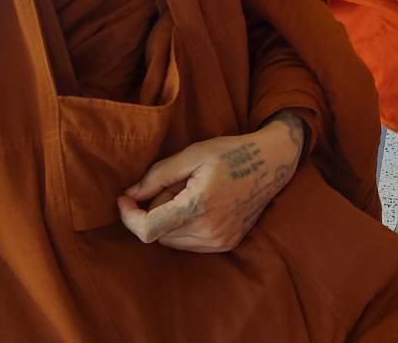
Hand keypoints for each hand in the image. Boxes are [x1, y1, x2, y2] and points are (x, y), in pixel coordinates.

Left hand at [117, 115, 304, 252]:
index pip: (148, 229)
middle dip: (156, 209)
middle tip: (175, 184)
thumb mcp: (192, 154)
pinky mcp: (225, 244)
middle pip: (158, 232)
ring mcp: (219, 241)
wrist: (272, 163)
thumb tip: (130, 195)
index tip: (124, 199)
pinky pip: (188, 243)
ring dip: (170, 219)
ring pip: (171, 240)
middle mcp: (210, 230)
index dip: (129, 216)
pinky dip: (184, 226)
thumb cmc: (231, 152)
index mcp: (199, 205)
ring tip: (190, 192)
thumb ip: (157, 176)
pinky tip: (201, 204)